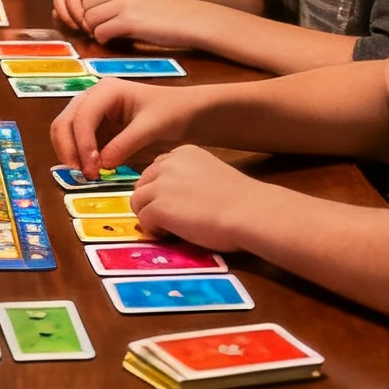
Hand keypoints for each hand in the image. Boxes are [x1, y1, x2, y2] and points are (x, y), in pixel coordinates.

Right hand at [51, 80, 206, 178]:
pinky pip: (75, 141)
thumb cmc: (171, 113)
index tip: (92, 169)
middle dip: (68, 149)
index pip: (83, 117)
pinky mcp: (94, 127)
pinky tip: (88, 170)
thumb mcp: (151, 128)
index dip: (83, 144)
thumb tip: (101, 164)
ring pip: (64, 131)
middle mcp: (92, 98)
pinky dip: (76, 156)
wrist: (184, 114)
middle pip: (65, 122)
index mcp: (106, 90)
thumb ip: (125, 144)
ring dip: (69, 153)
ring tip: (85, 174)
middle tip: (82, 174)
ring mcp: (91, 112)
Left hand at [77, 0, 210, 52]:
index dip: (91, 11)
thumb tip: (100, 17)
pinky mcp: (130, 21)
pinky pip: (101, 31)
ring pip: (91, 19)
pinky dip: (103, 39)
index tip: (98, 23)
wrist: (195, 20)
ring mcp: (125, 5)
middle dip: (89, 21)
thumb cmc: (172, 14)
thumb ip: (123, 2)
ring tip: (106, 37)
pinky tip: (113, 41)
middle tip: (99, 32)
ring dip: (95, 31)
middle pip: (87, 6)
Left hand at [131, 145, 262, 253]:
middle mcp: (168, 163)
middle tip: (170, 218)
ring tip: (171, 228)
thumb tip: (176, 196)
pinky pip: (143, 220)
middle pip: (143, 183)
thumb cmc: (241, 200)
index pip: (157, 168)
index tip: (176, 202)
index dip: (162, 189)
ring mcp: (160, 185)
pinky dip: (154, 230)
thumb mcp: (212, 175)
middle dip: (151, 201)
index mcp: (184, 153)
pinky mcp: (158, 207)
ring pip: (138, 201)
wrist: (250, 212)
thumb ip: (190, 178)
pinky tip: (172, 235)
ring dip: (150, 216)